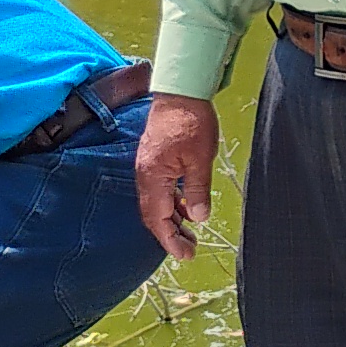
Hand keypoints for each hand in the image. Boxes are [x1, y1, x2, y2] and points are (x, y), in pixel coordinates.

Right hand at [136, 93, 221, 261]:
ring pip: (156, 203)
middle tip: (189, 249)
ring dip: (171, 220)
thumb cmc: (191, 121)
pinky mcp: (153, 159)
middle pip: (153, 215)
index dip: (170, 240)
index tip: (185, 255)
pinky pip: (159, 190)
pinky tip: (186, 207)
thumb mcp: (200, 160)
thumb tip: (199, 218)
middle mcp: (145, 175)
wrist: (180, 91)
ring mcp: (147, 167)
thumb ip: (197, 191)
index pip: (158, 219)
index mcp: (153, 177)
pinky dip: (171, 203)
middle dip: (169, 235)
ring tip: (189, 233)